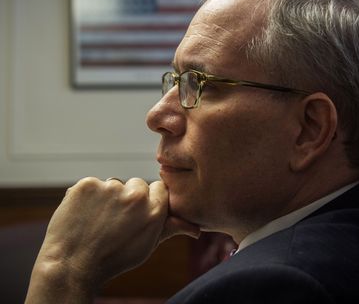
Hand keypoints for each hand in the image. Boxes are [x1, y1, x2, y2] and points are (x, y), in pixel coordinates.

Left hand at [25, 177, 199, 302]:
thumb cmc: (113, 257)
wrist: (72, 264)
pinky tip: (84, 214)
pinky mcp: (87, 184)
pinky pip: (93, 184)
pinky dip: (87, 196)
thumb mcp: (147, 245)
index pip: (158, 188)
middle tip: (115, 220)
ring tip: (97, 220)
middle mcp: (135, 196)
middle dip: (128, 197)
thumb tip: (197, 229)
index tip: (136, 214)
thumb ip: (171, 228)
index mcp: (154, 210)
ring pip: (113, 184)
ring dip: (107, 196)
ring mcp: (109, 188)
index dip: (147, 200)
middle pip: (136, 184)